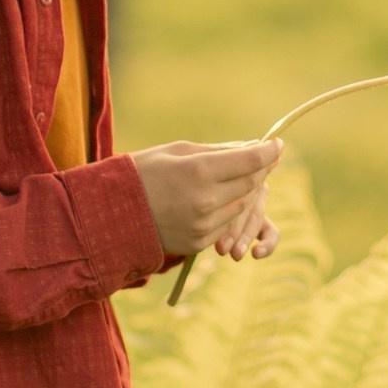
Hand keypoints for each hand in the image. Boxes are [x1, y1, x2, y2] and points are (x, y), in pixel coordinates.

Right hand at [130, 138, 281, 257]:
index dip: (268, 151)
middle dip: (261, 169)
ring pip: (242, 205)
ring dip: (246, 190)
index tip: (277, 144)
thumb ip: (217, 151)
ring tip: (238, 176)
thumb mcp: (178, 151)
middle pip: (251, 183)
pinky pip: (226, 224)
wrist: (110, 214)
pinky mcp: (199, 243)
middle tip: (265, 158)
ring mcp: (203, 225)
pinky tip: (218, 198)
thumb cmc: (143, 172)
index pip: (249, 160)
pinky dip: (228, 209)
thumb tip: (250, 146)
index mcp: (199, 171)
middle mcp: (206, 200)